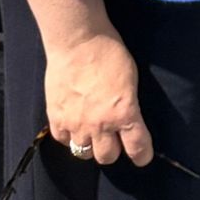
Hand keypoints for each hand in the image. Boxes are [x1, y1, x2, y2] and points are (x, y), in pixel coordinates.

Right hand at [45, 30, 153, 167]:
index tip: (143, 157)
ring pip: (83, 154)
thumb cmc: (110, 53)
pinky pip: (63, 141)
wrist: (79, 41)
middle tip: (113, 138)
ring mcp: (76, 124)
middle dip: (113, 150)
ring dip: (90, 145)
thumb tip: (127, 118)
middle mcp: (100, 125)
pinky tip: (73, 125)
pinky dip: (69, 136)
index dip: (142, 155)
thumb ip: (128, 104)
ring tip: (92, 133)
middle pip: (108, 157)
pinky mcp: (56, 119)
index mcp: (124, 113)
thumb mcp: (131, 79)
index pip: (137, 146)